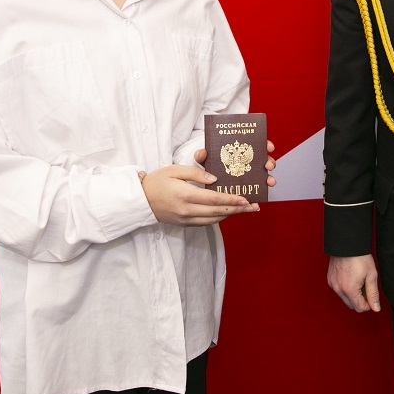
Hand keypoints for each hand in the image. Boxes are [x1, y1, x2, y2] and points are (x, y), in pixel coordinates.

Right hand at [141, 164, 258, 225]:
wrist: (140, 199)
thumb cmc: (157, 181)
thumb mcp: (174, 170)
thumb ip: (195, 173)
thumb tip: (214, 180)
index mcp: (185, 194)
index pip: (214, 199)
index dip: (231, 200)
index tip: (246, 199)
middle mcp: (187, 210)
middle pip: (217, 212)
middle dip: (237, 209)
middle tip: (253, 207)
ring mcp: (185, 219)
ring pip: (213, 220)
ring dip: (230, 215)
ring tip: (245, 210)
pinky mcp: (184, 224)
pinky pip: (205, 223)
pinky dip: (218, 219)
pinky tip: (227, 213)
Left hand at [193, 139, 277, 187]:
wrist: (202, 178)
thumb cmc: (206, 163)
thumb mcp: (203, 158)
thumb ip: (201, 155)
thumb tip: (202, 153)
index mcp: (240, 150)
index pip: (256, 144)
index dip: (265, 144)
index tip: (268, 147)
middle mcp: (247, 161)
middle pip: (263, 159)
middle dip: (269, 162)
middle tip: (268, 166)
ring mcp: (248, 174)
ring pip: (263, 175)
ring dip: (269, 178)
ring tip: (269, 182)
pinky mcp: (246, 186)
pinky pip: (256, 189)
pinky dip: (260, 192)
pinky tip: (260, 196)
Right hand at [327, 254, 380, 312]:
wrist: (347, 244)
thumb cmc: (360, 258)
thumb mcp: (371, 276)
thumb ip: (373, 294)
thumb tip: (376, 308)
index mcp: (349, 290)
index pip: (359, 308)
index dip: (368, 304)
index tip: (371, 294)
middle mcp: (338, 289)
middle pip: (351, 305)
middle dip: (360, 300)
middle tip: (365, 286)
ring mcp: (332, 284)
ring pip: (345, 298)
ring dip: (352, 295)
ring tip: (358, 280)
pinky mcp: (330, 280)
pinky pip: (339, 291)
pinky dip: (345, 288)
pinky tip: (351, 278)